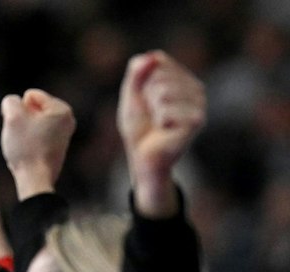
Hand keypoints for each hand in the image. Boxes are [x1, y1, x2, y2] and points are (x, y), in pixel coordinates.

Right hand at [0, 88, 74, 199]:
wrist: (35, 179)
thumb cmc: (26, 148)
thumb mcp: (12, 117)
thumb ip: (10, 102)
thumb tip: (14, 103)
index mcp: (62, 109)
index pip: (31, 96)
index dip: (18, 110)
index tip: (20, 127)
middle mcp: (67, 120)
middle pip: (33, 109)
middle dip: (22, 120)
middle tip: (21, 138)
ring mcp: (64, 134)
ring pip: (33, 124)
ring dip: (23, 132)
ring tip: (24, 146)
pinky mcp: (57, 147)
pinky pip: (37, 137)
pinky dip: (28, 142)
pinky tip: (27, 154)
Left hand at [119, 51, 205, 216]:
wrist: (143, 156)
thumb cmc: (139, 126)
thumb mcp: (132, 95)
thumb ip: (137, 73)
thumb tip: (152, 55)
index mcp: (183, 78)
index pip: (158, 60)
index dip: (142, 82)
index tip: (145, 99)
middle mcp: (197, 88)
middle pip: (159, 76)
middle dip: (146, 97)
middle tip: (152, 114)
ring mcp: (199, 104)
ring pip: (163, 92)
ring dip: (152, 110)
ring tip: (158, 122)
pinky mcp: (197, 121)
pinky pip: (167, 110)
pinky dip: (158, 121)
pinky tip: (166, 130)